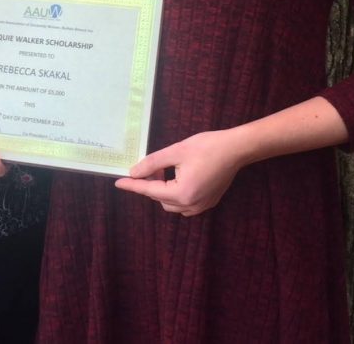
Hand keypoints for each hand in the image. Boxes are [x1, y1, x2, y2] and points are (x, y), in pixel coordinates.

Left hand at [114, 129, 246, 216]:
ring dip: (163, 190)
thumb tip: (134, 172)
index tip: (118, 183)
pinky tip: (178, 176)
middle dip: (151, 184)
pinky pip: (185, 204)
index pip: (150, 191)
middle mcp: (192, 205)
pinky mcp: (209, 202)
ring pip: (172, 204)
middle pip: (160, 199)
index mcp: (182, 193)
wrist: (236, 149)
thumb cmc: (206, 146)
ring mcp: (202, 206)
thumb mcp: (176, 151)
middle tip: (151, 166)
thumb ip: (152, 163)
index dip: (133, 185)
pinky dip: (176, 193)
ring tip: (164, 170)